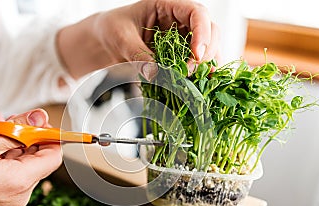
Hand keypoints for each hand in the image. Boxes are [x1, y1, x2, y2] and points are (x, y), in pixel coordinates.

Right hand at [0, 109, 61, 205]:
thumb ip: (15, 130)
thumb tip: (39, 118)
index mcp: (20, 182)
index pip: (54, 155)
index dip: (49, 134)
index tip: (37, 120)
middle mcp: (19, 194)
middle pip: (38, 157)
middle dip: (27, 134)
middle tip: (10, 118)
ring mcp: (8, 197)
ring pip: (22, 162)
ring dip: (12, 141)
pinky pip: (10, 171)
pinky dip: (3, 153)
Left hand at [57, 0, 218, 77]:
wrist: (107, 41)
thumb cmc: (113, 29)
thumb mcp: (122, 38)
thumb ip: (138, 54)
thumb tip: (154, 73)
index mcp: (168, 6)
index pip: (196, 13)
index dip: (202, 32)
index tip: (196, 54)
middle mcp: (181, 21)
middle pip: (211, 31)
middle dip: (206, 52)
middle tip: (190, 71)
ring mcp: (184, 39)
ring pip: (210, 49)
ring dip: (207, 66)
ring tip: (198, 81)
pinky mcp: (181, 56)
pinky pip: (198, 65)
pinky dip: (200, 76)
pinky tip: (198, 86)